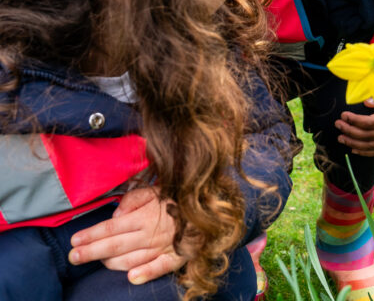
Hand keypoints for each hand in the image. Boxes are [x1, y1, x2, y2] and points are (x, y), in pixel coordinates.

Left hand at [69, 187, 186, 284]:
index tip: (74, 240)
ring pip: (130, 259)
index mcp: (144, 215)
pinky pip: (159, 268)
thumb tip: (116, 212)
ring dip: (110, 263)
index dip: (91, 234)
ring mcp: (162, 247)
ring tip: (96, 262)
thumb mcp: (156, 189)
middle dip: (91, 251)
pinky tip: (131, 277)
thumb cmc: (178, 197)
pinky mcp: (176, 258)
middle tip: (72, 257)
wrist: (209, 208)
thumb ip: (135, 198)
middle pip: (115, 245)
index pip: (111, 228)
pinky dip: (145, 273)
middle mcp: (150, 233)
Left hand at [335, 94, 373, 156]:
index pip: (369, 123)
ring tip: (340, 138)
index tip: (343, 115)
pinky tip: (352, 148)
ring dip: (352, 143)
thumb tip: (366, 103)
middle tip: (338, 125)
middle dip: (350, 131)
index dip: (354, 120)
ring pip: (369, 146)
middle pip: (367, 135)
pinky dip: (363, 152)